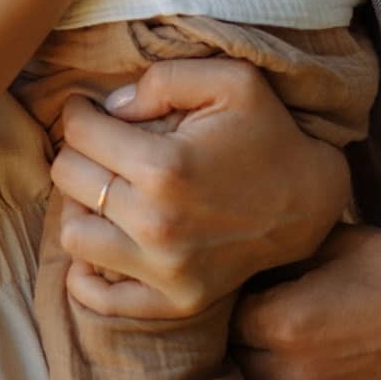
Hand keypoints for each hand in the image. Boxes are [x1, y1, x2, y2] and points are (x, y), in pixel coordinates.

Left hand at [48, 57, 346, 318]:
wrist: (310, 201)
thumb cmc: (267, 133)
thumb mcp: (231, 80)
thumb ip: (164, 79)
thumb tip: (111, 108)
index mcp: (165, 167)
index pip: (79, 134)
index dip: (78, 112)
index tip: (86, 108)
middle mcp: (157, 224)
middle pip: (69, 179)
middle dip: (78, 151)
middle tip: (99, 143)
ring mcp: (165, 270)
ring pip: (74, 235)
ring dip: (80, 205)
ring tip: (105, 187)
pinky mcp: (175, 300)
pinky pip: (101, 297)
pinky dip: (87, 274)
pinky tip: (103, 241)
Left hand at [233, 226, 380, 379]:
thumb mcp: (330, 243)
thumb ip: (279, 258)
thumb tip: (244, 261)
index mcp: (283, 323)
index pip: (224, 321)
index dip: (232, 302)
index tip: (244, 289)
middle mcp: (294, 375)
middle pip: (235, 363)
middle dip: (241, 340)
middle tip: (255, 316)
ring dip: (256, 377)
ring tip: (273, 350)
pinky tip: (299, 377)